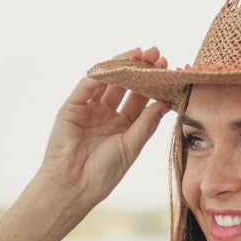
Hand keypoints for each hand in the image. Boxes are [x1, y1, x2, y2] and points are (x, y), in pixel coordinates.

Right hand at [35, 47, 176, 209]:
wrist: (74, 186)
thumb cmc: (103, 173)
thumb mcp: (131, 146)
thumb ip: (147, 124)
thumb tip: (166, 102)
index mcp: (122, 125)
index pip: (140, 99)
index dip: (154, 85)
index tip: (168, 71)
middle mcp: (106, 114)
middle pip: (125, 86)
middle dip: (141, 70)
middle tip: (157, 55)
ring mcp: (88, 109)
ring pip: (107, 81)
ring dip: (123, 66)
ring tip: (141, 54)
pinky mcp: (72, 107)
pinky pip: (87, 85)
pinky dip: (100, 73)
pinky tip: (115, 64)